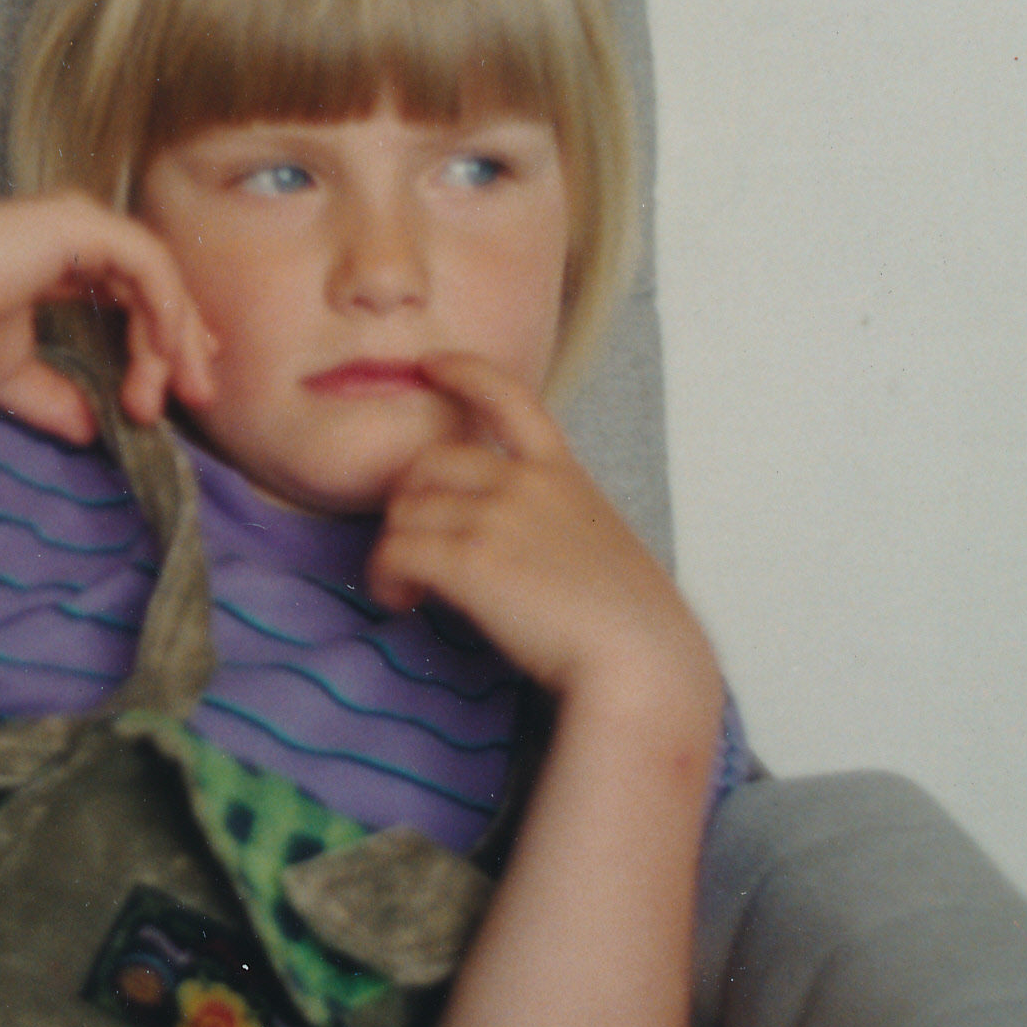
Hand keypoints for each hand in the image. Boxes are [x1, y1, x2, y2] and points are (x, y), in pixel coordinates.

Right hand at [0, 194, 219, 444]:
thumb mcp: (13, 376)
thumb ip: (59, 399)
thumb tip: (96, 432)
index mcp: (60, 253)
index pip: (135, 288)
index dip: (166, 334)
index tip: (179, 386)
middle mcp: (77, 230)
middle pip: (158, 282)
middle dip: (184, 343)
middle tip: (199, 398)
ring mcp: (80, 221)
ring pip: (159, 278)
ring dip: (172, 341)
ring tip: (161, 398)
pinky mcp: (81, 225)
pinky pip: (149, 267)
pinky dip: (163, 314)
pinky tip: (158, 360)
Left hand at [367, 352, 715, 715]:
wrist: (641, 660)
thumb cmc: (627, 620)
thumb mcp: (597, 541)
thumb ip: (551, 521)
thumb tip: (504, 540)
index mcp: (562, 473)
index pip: (511, 397)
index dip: (464, 373)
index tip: (431, 366)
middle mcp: (526, 483)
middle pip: (428, 463)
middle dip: (408, 501)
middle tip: (413, 547)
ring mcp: (497, 518)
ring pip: (405, 510)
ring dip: (393, 547)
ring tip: (407, 587)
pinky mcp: (471, 561)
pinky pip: (396, 551)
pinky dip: (385, 576)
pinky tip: (402, 600)